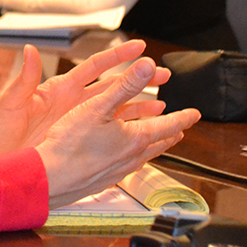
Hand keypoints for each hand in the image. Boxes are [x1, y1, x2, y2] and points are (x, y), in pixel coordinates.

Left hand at [0, 39, 171, 155]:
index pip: (93, 67)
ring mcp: (77, 123)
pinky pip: (109, 134)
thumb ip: (25, 79)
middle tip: (162, 73)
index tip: (137, 47)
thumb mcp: (12, 103)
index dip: (115, 56)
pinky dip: (127, 131)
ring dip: (138, 106)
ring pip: (115, 111)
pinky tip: (143, 132)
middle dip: (137, 79)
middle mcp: (72, 103)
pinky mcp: (79, 141)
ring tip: (162, 103)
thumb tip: (29, 50)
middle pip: (111, 87)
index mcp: (58, 89)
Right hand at [34, 57, 199, 208]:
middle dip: (172, 133)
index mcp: (135, 138)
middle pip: (160, 143)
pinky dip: (135, 156)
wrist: (51, 179)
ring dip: (155, 145)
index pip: (168, 125)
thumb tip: (148, 66)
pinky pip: (128, 165)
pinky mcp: (105, 180)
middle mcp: (132, 157)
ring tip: (158, 140)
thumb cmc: (70, 144)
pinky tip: (126, 158)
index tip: (195, 114)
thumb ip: (126, 86)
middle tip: (181, 128)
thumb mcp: (99, 107)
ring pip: (145, 156)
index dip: (183, 117)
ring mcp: (119, 171)